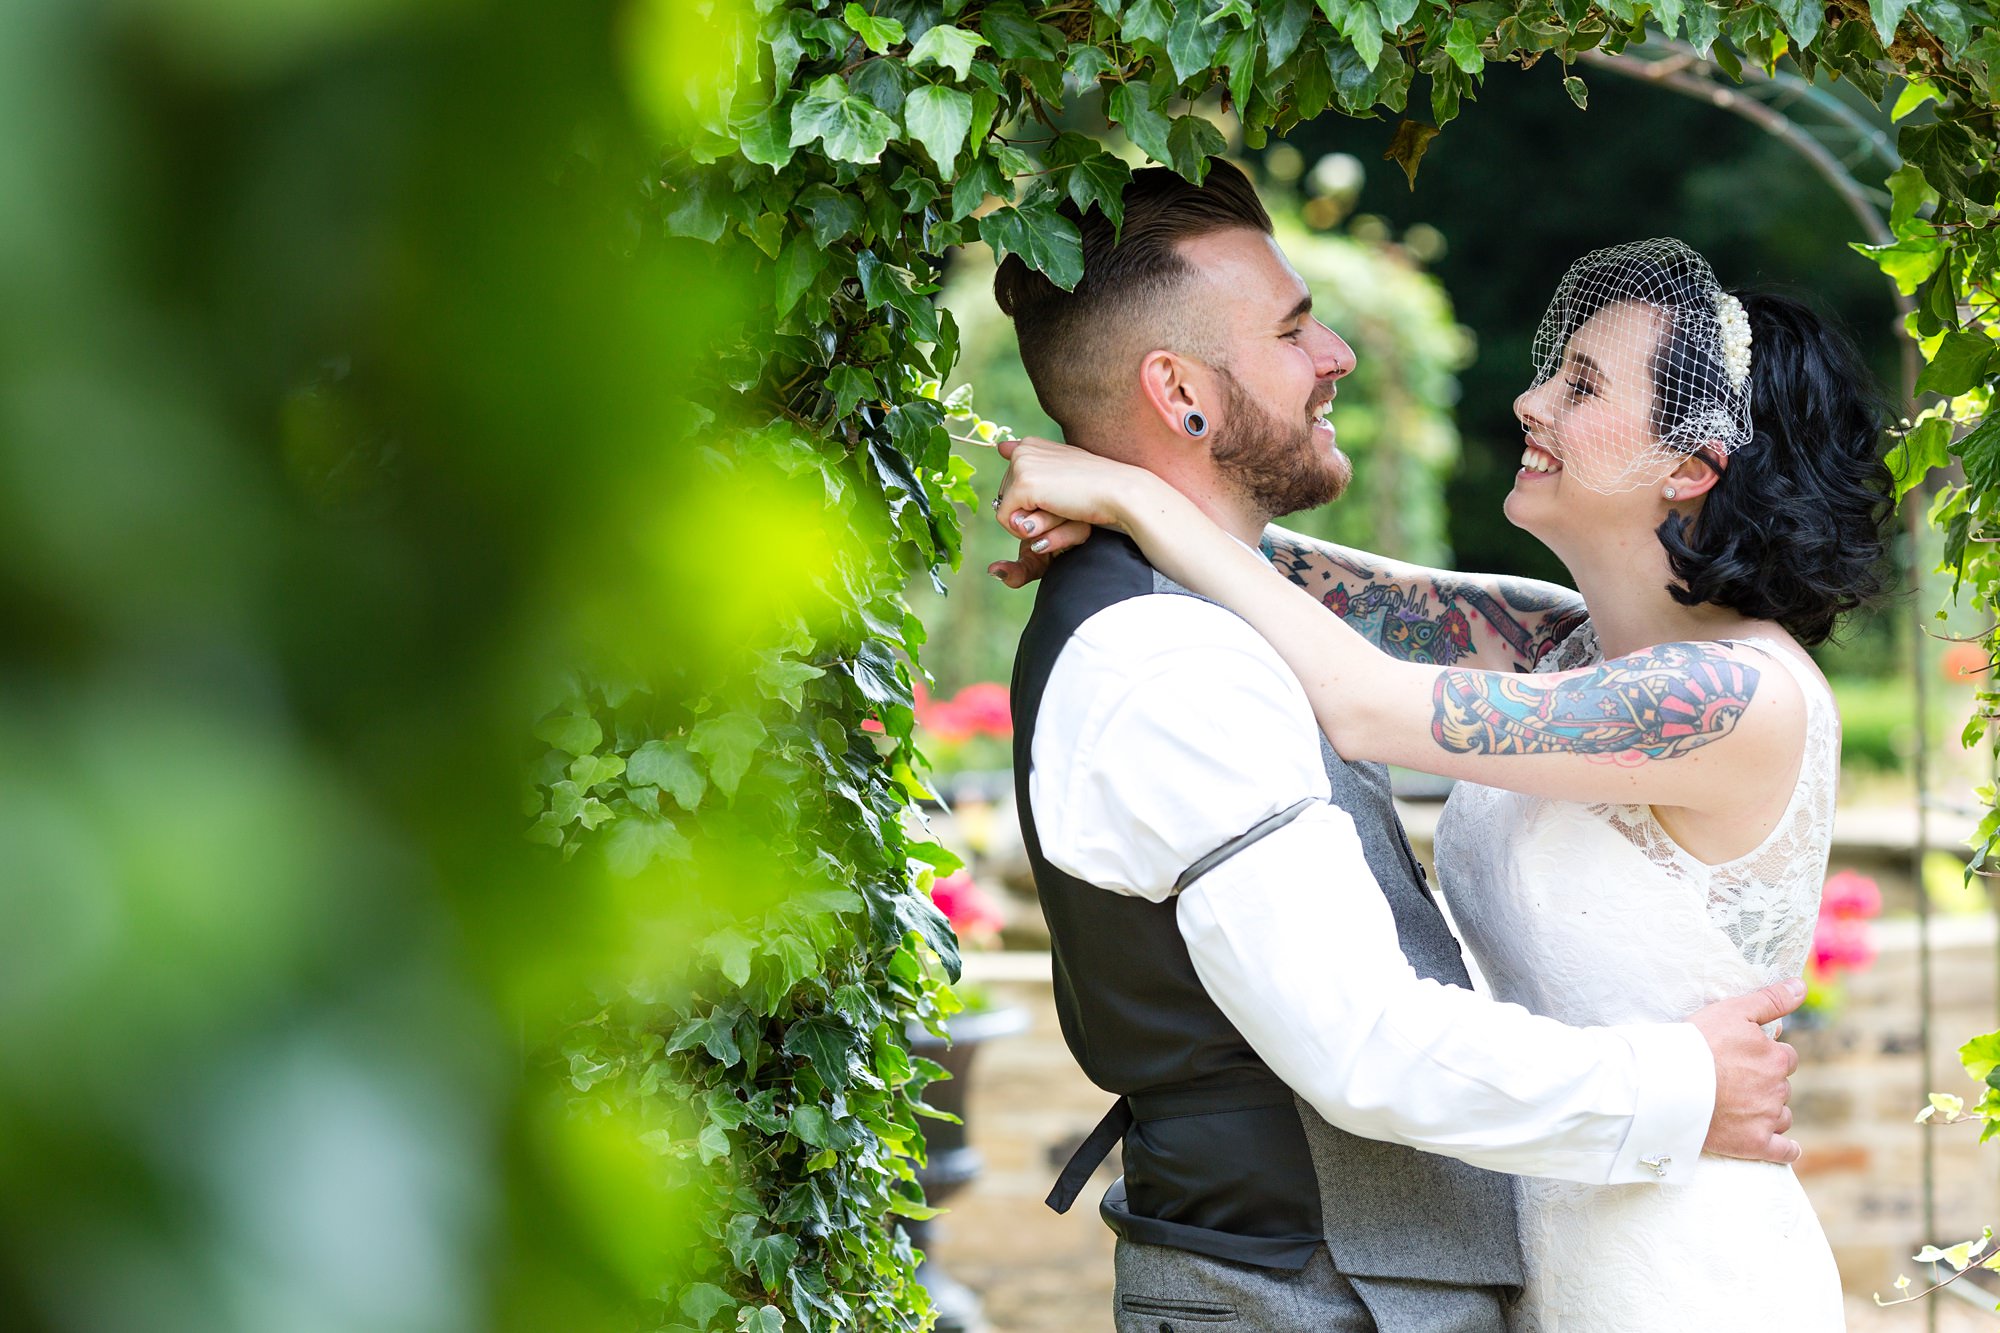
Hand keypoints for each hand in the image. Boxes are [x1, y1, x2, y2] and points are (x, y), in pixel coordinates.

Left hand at [986, 438, 1154, 585]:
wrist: (1120, 492)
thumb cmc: (1096, 487)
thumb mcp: (1063, 471)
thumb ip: (1034, 463)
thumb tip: (1000, 447)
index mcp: (1030, 445)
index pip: (1009, 484)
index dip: (1029, 499)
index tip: (1057, 494)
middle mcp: (1023, 451)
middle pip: (1004, 499)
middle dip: (1028, 513)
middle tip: (1063, 505)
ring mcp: (1022, 466)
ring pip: (1006, 511)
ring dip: (1032, 522)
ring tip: (1062, 508)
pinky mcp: (1024, 485)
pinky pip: (1008, 522)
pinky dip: (1028, 529)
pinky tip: (1056, 515)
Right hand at [1688, 978, 1804, 1164]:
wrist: (1670, 1083)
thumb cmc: (1697, 1043)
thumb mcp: (1732, 1010)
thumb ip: (1771, 999)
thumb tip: (1801, 986)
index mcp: (1776, 1058)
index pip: (1786, 1057)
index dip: (1767, 1056)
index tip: (1746, 1058)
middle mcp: (1778, 1089)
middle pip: (1782, 1086)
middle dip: (1766, 1083)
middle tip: (1736, 1080)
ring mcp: (1768, 1118)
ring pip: (1781, 1115)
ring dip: (1769, 1112)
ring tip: (1740, 1108)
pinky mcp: (1755, 1144)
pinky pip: (1783, 1151)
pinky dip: (1785, 1148)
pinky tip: (1781, 1146)